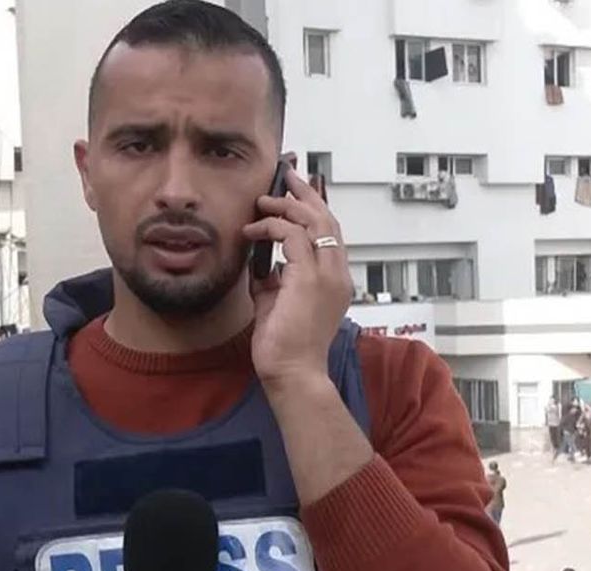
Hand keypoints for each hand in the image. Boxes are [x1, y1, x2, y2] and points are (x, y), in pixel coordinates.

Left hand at [242, 168, 353, 388]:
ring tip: (264, 201)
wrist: (293, 374)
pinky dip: (271, 227)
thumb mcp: (277, 304)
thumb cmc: (286, 348)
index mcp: (335, 280)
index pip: (330, 233)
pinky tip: (252, 230)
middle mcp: (337, 274)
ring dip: (286, 206)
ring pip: (314, 221)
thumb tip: (259, 262)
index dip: (315, 208)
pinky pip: (292, 236)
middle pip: (327, 219)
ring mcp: (327, 275)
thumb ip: (273, 280)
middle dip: (305, 193)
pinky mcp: (309, 279)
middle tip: (286, 176)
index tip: (296, 192)